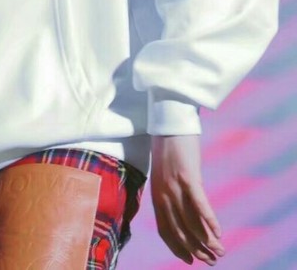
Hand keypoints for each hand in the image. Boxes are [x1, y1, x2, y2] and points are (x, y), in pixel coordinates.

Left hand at [150, 134, 224, 265]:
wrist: (168, 119)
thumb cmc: (169, 146)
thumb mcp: (165, 173)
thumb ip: (170, 192)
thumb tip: (183, 211)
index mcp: (156, 194)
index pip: (165, 230)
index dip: (178, 247)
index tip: (190, 259)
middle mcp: (163, 193)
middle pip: (180, 230)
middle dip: (196, 249)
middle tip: (212, 261)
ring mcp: (175, 185)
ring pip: (191, 221)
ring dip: (207, 240)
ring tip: (220, 252)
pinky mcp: (188, 175)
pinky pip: (199, 204)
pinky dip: (209, 220)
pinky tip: (218, 232)